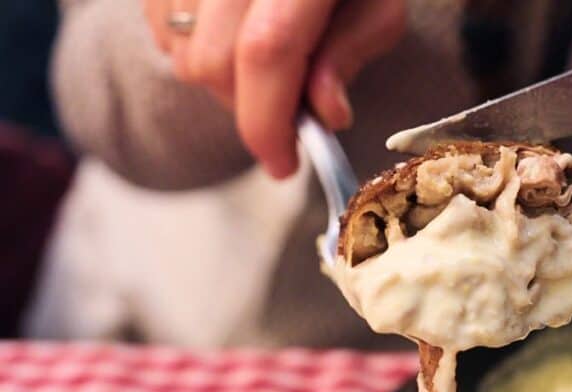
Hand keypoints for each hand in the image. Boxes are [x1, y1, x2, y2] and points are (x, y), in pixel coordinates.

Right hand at [146, 0, 405, 177]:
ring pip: (185, 55)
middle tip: (288, 106)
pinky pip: (163, 32)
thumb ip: (352, 52)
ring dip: (225, 81)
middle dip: (252, 107)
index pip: (267, 49)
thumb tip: (326, 113)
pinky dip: (196, 50)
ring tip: (266, 60)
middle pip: (216, 61)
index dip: (270, 120)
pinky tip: (233, 34)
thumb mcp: (377, 5)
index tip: (282, 164)